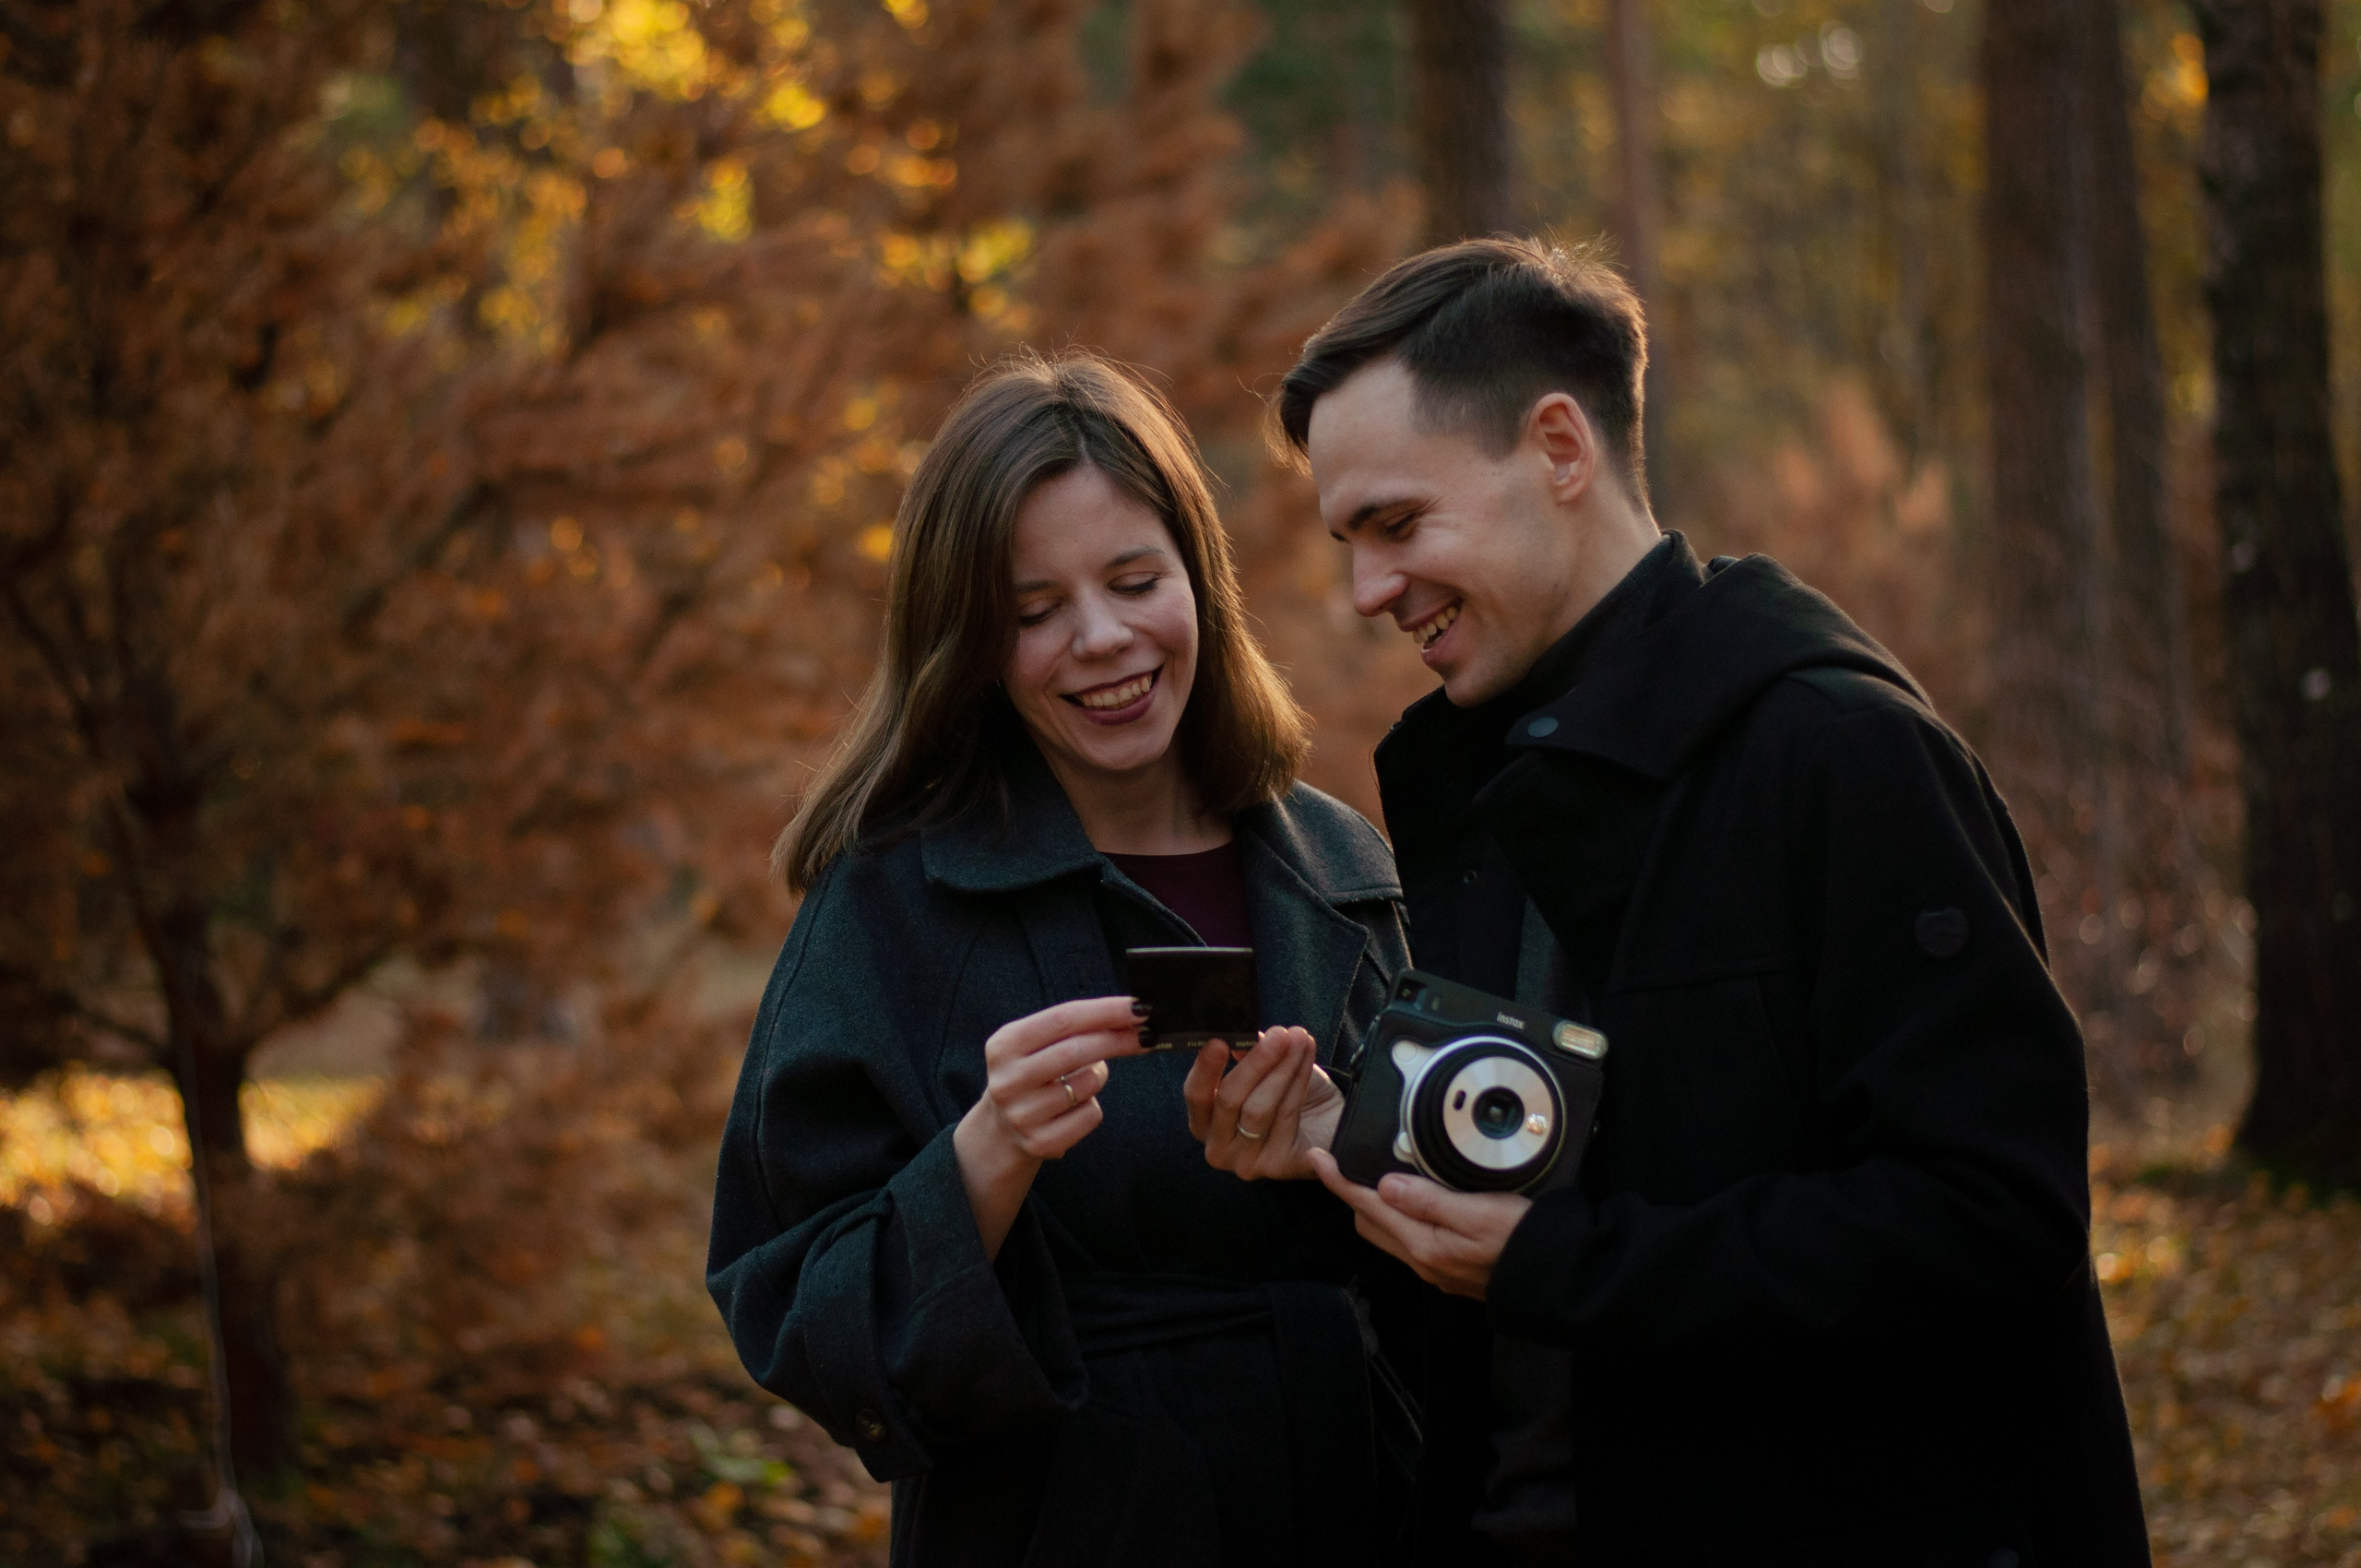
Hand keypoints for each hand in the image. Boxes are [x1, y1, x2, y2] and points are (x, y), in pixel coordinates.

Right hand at [955, 996, 1143, 1256]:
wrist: (1001, 1130)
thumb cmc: (1033, 1074)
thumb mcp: (1036, 1045)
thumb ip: (1075, 1027)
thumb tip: (1133, 1014)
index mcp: (1004, 1045)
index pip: (1063, 1018)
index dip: (1106, 1011)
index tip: (1140, 1007)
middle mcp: (1008, 1080)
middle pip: (1077, 1049)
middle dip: (1118, 1038)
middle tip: (1147, 1033)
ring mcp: (1022, 1114)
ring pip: (1089, 1084)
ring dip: (1099, 1075)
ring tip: (1081, 1080)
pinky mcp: (1039, 1143)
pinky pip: (1091, 1115)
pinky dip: (1093, 1106)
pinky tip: (1073, 1108)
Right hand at [1183, 1026, 1341, 1180]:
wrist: (1325, 1125)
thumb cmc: (1286, 1094)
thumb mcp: (1265, 1069)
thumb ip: (1247, 1054)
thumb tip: (1239, 1036)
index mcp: (1205, 1123)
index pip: (1196, 1095)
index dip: (1205, 1069)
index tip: (1219, 1041)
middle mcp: (1219, 1147)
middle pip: (1230, 1100)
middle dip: (1255, 1063)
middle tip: (1277, 1036)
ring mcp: (1247, 1162)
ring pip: (1260, 1109)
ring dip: (1284, 1068)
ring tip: (1299, 1039)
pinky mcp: (1280, 1166)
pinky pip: (1289, 1119)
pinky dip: (1301, 1085)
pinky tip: (1309, 1065)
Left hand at [1307, 1147, 1528, 1298]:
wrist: (1554, 1278)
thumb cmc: (1521, 1241)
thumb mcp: (1477, 1211)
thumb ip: (1428, 1199)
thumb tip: (1384, 1186)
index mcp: (1424, 1244)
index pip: (1368, 1207)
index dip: (1339, 1181)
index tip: (1319, 1157)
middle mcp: (1423, 1260)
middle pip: (1370, 1223)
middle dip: (1353, 1193)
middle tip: (1349, 1162)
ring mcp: (1435, 1268)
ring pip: (1388, 1233)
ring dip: (1376, 1206)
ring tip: (1379, 1175)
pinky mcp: (1448, 1269)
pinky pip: (1410, 1240)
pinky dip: (1400, 1218)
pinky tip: (1415, 1201)